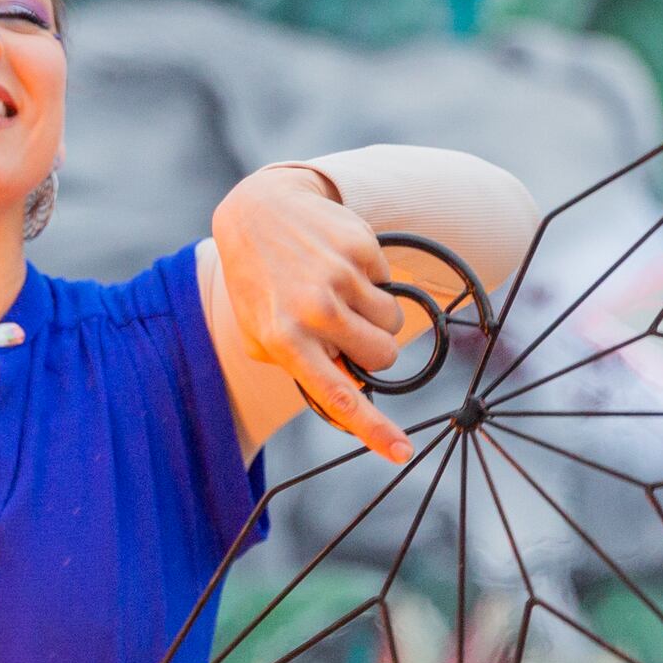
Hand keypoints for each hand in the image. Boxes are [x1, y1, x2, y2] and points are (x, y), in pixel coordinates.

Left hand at [213, 164, 419, 461]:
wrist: (259, 210)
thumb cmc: (260, 282)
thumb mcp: (262, 331)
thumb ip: (301, 365)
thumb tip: (353, 387)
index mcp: (286, 340)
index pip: (338, 396)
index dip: (374, 429)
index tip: (402, 452)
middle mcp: (315, 311)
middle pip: (383, 356)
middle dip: (375, 351)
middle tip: (350, 333)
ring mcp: (340, 276)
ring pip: (393, 322)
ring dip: (375, 316)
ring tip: (341, 294)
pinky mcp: (360, 246)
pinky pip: (390, 282)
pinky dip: (372, 279)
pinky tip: (338, 263)